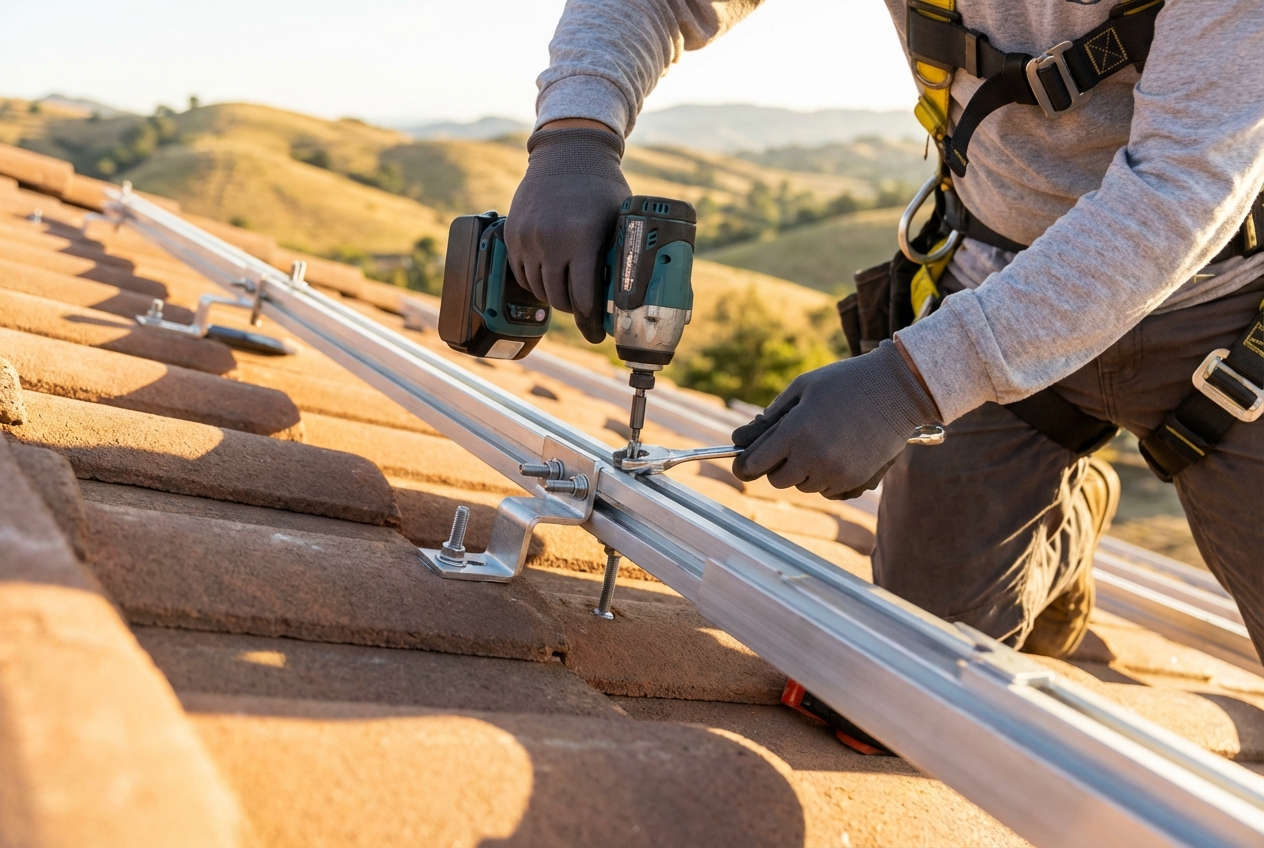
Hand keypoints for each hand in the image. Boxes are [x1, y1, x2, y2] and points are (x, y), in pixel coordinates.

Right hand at [506, 124, 629, 342]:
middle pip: (559, 298)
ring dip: (554, 297)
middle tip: (585, 313)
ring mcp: (527, 238)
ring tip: (568, 294)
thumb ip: (620, 255)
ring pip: (538, 289)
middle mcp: (550, 241)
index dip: (591, 322)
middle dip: (574, 310)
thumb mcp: (620, 220)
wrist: (568, 153)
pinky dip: (535, 282)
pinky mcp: (512, 234)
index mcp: (581, 239)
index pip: (584, 297)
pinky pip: (521, 273)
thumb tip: (631, 295)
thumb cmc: (602, 186)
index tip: (598, 334)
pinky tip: (549, 279)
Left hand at [731, 341, 940, 498]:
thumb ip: (770, 417)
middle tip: (791, 444)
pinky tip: (838, 452)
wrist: (898, 390)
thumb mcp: (802, 388)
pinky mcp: (856, 481)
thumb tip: (738, 439)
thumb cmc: (845, 382)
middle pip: (778, 480)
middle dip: (778, 465)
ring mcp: (837, 472)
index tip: (743, 464)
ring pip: (804, 486)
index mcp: (796, 431)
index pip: (755, 464)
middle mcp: (814, 457)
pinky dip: (826, 478)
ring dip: (804, 471)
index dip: (744, 465)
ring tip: (821, 442)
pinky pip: (828, 490)